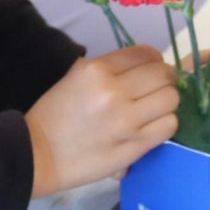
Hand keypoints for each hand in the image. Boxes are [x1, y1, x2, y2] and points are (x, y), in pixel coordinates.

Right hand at [26, 46, 181, 196]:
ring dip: (166, 103)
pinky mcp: (135, 145)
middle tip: (158, 89)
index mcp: (96, 70)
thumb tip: (144, 67)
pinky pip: (168, 126)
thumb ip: (109, 69)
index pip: (145, 54)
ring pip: (171, 100)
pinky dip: (165, 123)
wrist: (39, 154)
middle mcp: (114, 91)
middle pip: (163, 75)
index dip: (155, 61)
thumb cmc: (54, 115)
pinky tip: (153, 126)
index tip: (153, 70)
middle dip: (166, 80)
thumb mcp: (75, 77)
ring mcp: (126, 120)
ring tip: (155, 110)